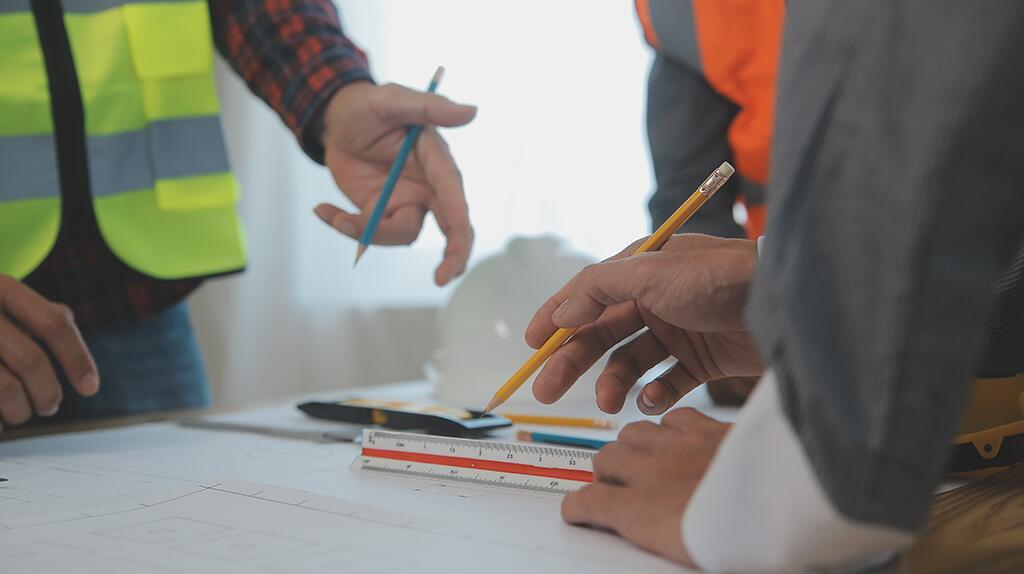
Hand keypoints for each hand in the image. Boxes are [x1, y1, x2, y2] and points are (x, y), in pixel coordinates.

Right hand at [0, 276, 98, 429]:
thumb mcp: (4, 301)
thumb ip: (40, 314)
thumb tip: (69, 333)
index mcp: (2, 287)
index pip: (54, 323)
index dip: (77, 358)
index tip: (91, 388)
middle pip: (29, 360)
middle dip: (48, 392)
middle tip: (50, 407)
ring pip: (4, 387)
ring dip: (20, 410)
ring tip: (21, 414)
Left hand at [314, 81, 477, 285]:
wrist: (335, 121)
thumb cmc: (368, 106)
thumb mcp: (392, 100)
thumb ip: (429, 107)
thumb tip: (471, 111)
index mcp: (437, 161)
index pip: (453, 195)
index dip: (459, 224)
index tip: (455, 249)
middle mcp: (428, 187)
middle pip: (451, 229)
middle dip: (452, 256)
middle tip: (441, 279)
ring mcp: (406, 202)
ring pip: (402, 234)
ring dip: (370, 233)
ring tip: (335, 217)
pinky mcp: (381, 212)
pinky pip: (371, 233)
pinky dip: (345, 227)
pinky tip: (322, 210)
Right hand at [524, 234, 763, 413]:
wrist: (784, 304)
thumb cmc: (717, 278)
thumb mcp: (649, 272)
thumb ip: (599, 290)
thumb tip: (560, 313)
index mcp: (640, 270)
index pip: (586, 294)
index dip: (555, 318)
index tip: (530, 345)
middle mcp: (656, 299)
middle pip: (602, 333)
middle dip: (573, 360)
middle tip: (545, 389)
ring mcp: (679, 330)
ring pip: (630, 362)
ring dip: (614, 382)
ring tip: (610, 402)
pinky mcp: (703, 359)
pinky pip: (666, 381)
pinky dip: (654, 393)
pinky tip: (650, 399)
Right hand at [563, 408, 728, 566]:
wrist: (784, 507)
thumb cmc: (738, 542)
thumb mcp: (682, 553)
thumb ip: (655, 533)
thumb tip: (650, 531)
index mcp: (640, 511)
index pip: (589, 503)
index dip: (578, 507)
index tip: (577, 511)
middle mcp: (652, 474)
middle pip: (607, 459)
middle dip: (605, 471)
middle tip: (613, 483)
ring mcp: (680, 447)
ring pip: (635, 432)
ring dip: (634, 445)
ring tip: (644, 458)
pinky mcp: (710, 429)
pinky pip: (675, 417)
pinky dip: (670, 425)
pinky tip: (678, 435)